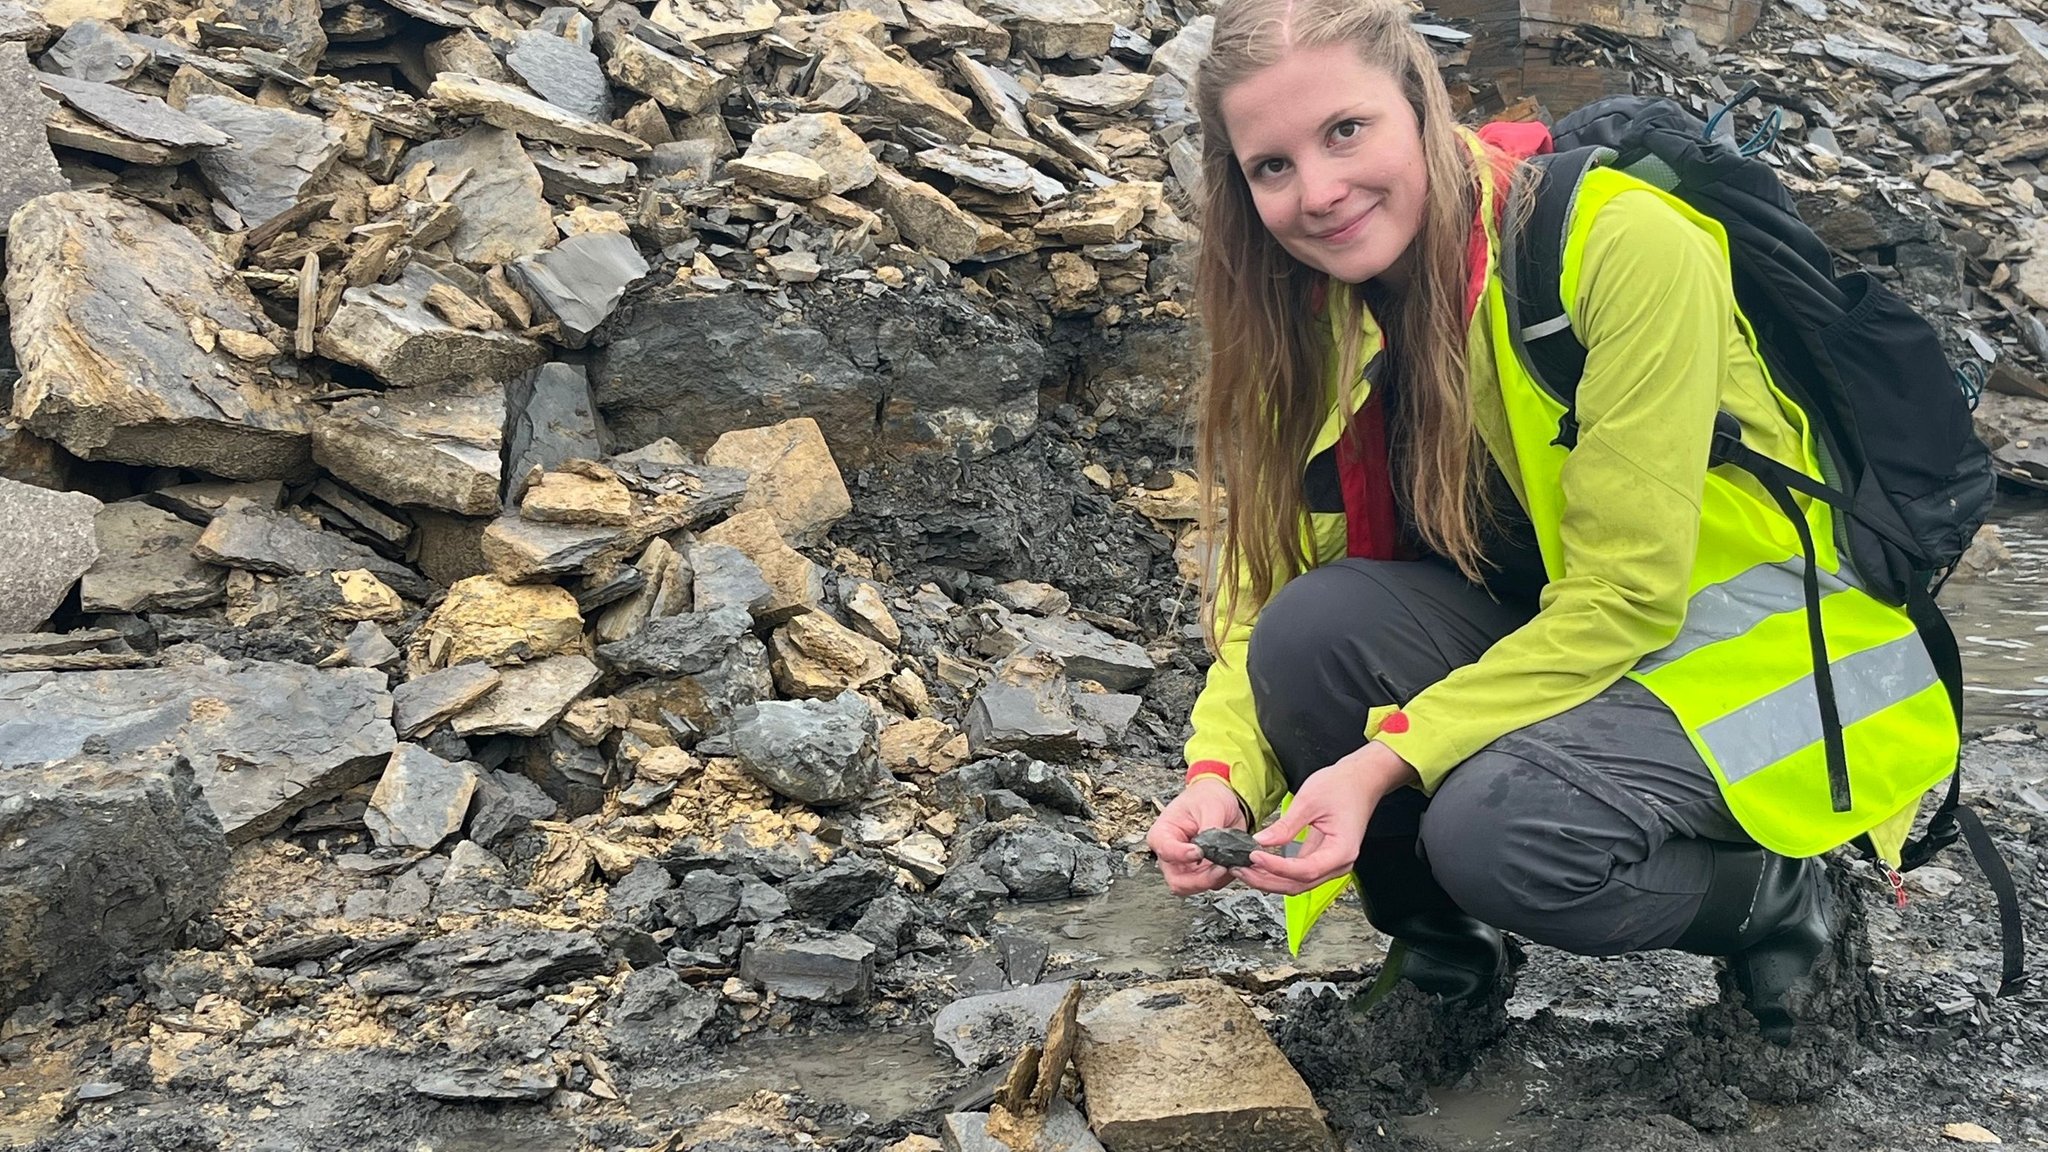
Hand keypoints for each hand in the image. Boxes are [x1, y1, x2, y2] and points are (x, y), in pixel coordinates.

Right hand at [1148, 775, 1247, 895]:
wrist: (1220, 799)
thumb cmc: (1207, 797)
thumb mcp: (1210, 805)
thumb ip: (1210, 829)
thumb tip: (1211, 850)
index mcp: (1163, 834)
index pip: (1166, 851)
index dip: (1182, 855)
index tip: (1199, 852)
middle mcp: (1171, 854)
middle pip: (1177, 880)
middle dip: (1200, 880)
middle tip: (1220, 868)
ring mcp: (1185, 865)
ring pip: (1194, 887)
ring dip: (1214, 880)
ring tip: (1230, 863)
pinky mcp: (1201, 871)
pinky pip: (1210, 883)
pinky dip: (1223, 878)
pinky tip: (1231, 864)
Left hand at [1237, 742, 1417, 895]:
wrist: (1361, 780)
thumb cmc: (1342, 786)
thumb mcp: (1309, 801)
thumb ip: (1286, 826)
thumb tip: (1261, 842)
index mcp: (1341, 851)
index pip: (1304, 870)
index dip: (1276, 867)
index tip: (1254, 857)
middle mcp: (1339, 864)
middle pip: (1299, 884)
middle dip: (1266, 880)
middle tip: (1240, 869)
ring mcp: (1332, 864)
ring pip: (1297, 883)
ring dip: (1270, 880)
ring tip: (1244, 869)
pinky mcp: (1324, 859)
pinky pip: (1299, 873)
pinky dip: (1278, 872)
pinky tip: (1260, 865)